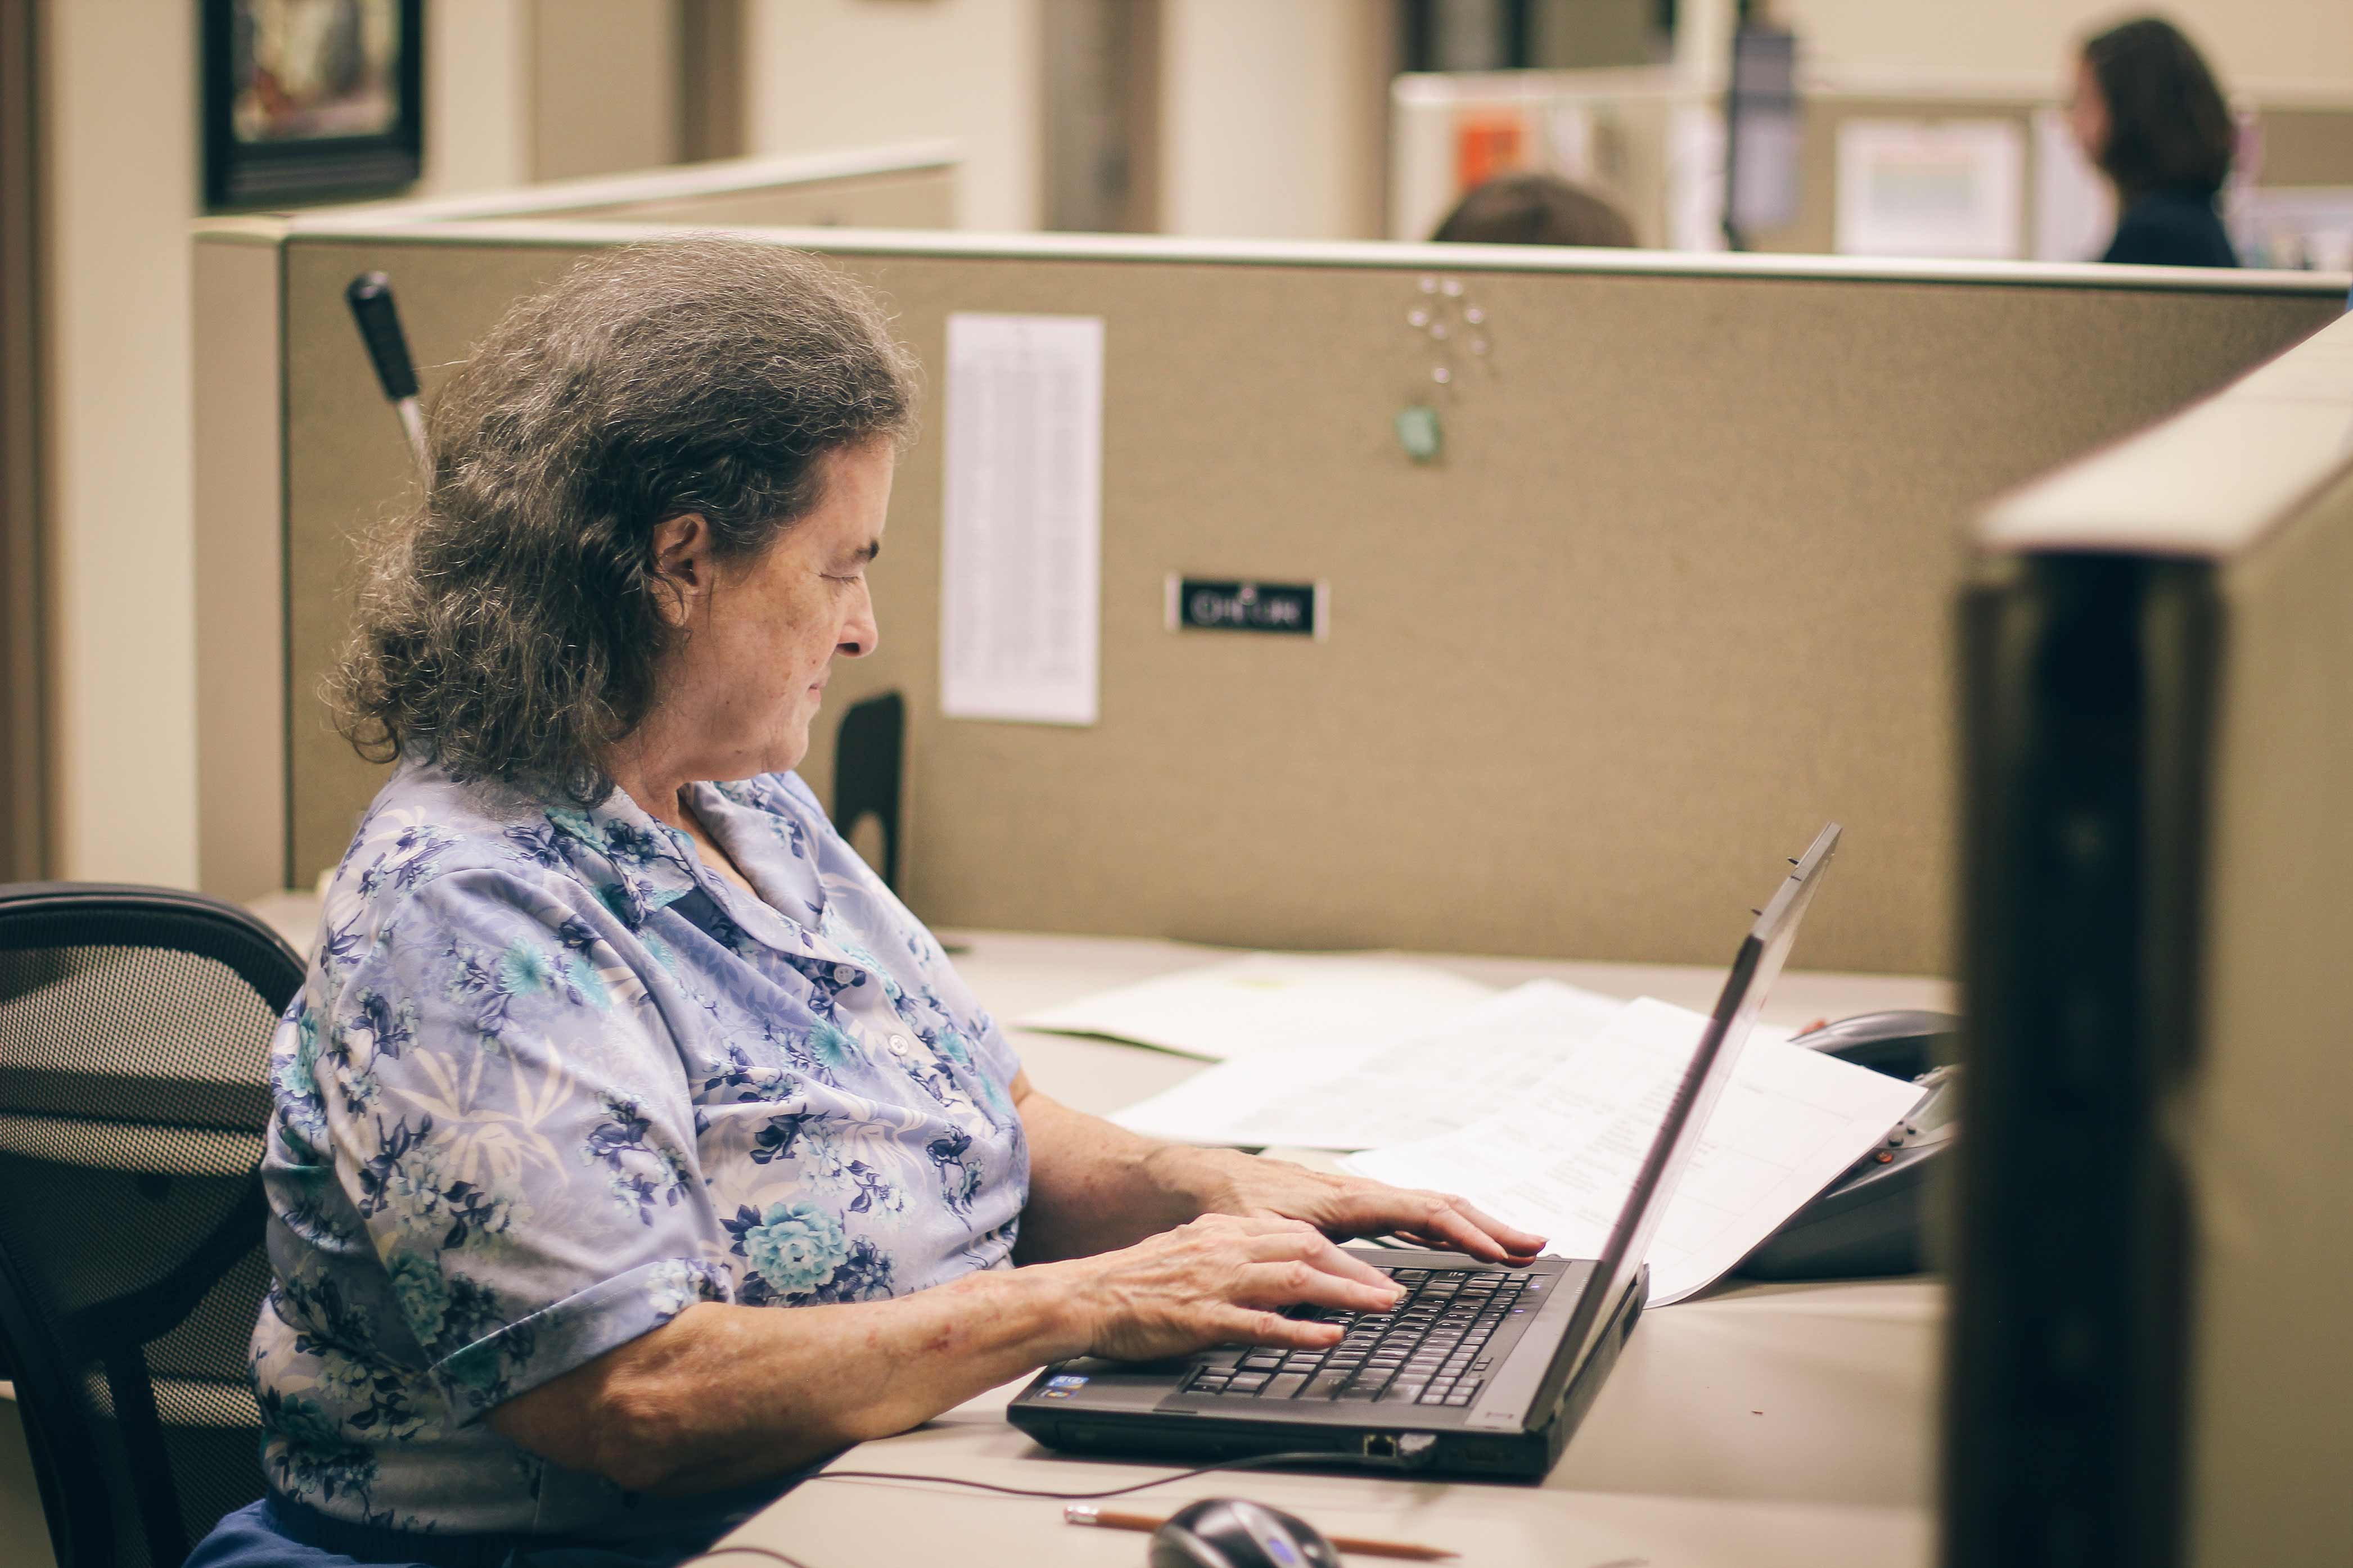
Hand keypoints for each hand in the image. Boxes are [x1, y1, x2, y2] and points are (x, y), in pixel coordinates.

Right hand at [1046, 1214, 1403, 1361]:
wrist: (1087, 1295)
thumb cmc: (1135, 1281)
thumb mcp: (1189, 1251)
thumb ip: (1231, 1253)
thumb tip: (1268, 1262)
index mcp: (1225, 1232)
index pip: (1296, 1234)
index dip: (1342, 1252)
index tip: (1373, 1269)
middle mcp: (1227, 1249)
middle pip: (1307, 1250)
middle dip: (1357, 1270)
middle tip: (1393, 1290)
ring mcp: (1217, 1282)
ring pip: (1295, 1279)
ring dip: (1345, 1293)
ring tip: (1381, 1307)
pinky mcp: (1204, 1317)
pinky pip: (1261, 1323)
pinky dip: (1300, 1329)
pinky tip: (1328, 1336)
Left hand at [1170, 1148, 1546, 1265]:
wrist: (1194, 1179)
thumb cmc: (1229, 1204)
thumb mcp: (1272, 1242)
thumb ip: (1325, 1268)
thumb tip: (1383, 1293)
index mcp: (1347, 1198)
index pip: (1425, 1212)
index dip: (1470, 1233)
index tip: (1507, 1252)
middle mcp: (1357, 1192)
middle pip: (1438, 1204)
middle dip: (1488, 1225)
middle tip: (1533, 1244)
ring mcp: (1354, 1198)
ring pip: (1424, 1207)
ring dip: (1468, 1225)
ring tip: (1507, 1245)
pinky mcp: (1344, 1207)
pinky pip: (1403, 1214)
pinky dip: (1436, 1226)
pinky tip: (1449, 1241)